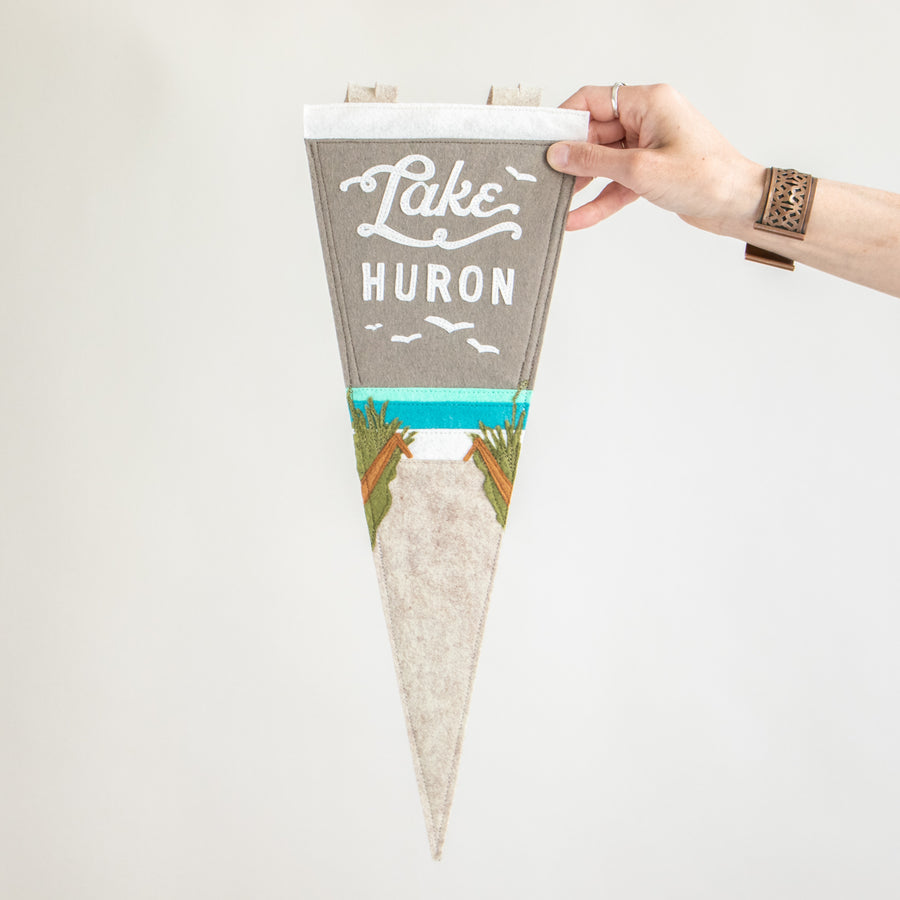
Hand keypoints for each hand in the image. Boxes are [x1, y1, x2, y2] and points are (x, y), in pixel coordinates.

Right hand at [547, 84, 764, 235]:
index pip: (593, 100)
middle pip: (595, 133)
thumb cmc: (705, 178)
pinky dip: (600, 199)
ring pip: (604, 161)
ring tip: (557, 200)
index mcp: (648, 102)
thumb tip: (558, 154)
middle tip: (545, 178)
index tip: (542, 142)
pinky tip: (578, 217)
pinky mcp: (652, 171)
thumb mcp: (640, 170)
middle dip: (571, 158)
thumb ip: (594, 162)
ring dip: (583, 182)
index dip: (564, 120)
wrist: (739, 204)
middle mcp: (648, 119)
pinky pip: (617, 182)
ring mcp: (649, 145)